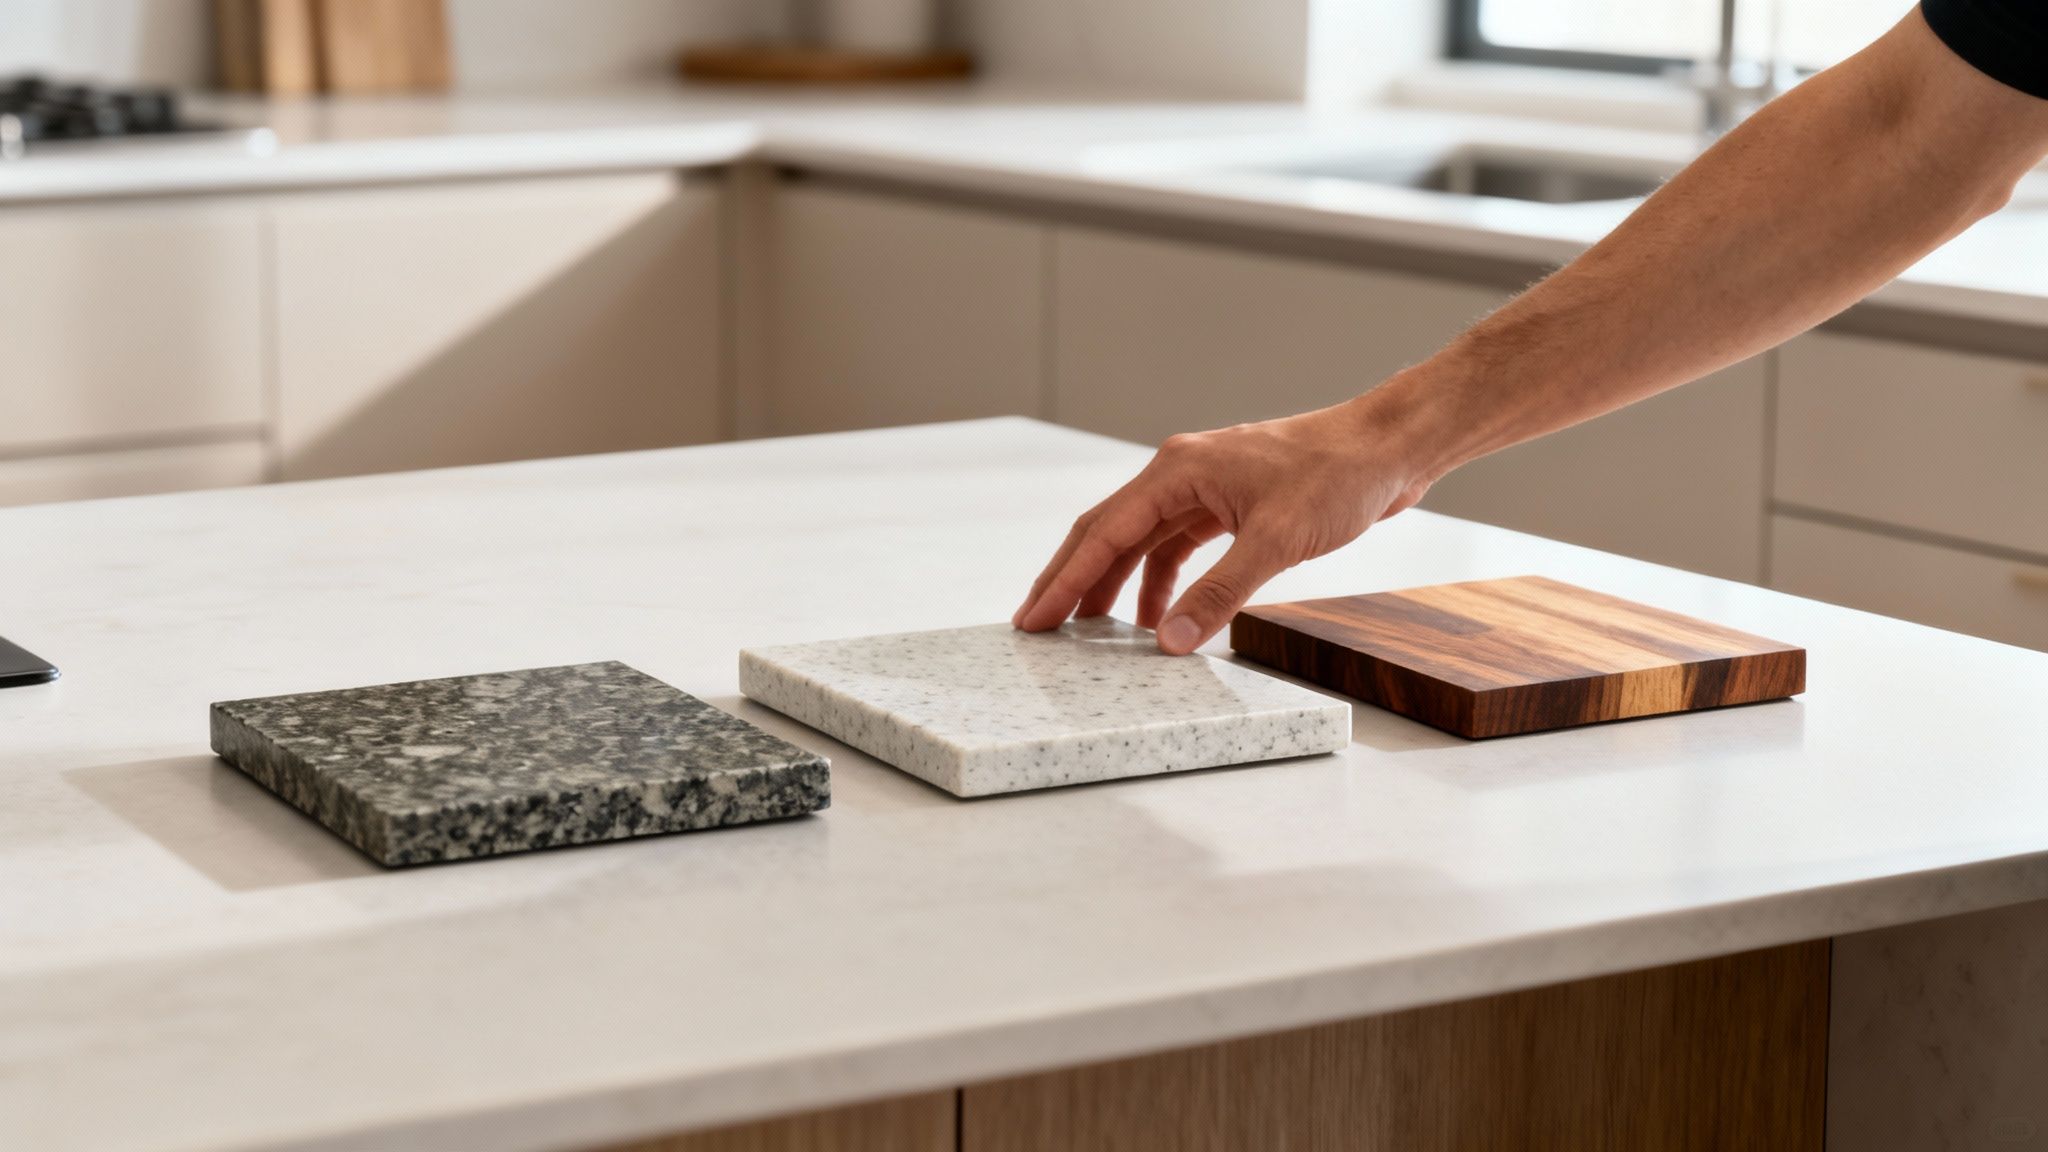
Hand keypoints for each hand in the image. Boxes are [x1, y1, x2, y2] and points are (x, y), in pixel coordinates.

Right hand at [1012, 394, 1434, 654]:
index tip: (1034, 618)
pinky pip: (1178, 543)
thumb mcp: (1276, 540)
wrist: (1387, 448)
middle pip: (1109, 533)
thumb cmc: (1337, 475)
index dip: (1064, 580)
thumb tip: (1171, 639)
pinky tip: (1162, 614)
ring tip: (1093, 632)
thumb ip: (1219, 592)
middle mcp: (1181, 473)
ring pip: (1142, 541)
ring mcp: (1205, 487)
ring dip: (1118, 585)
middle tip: (1041, 628)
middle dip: (1073, 582)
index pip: (1104, 532)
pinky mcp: (1230, 502)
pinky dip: (1164, 579)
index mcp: (1178, 471)